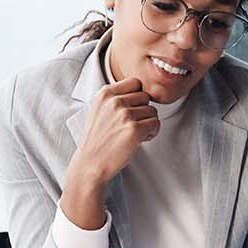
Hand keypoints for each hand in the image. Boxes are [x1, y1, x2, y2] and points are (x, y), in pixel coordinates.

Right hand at [60, 79, 157, 228]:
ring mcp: (124, 115)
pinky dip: (152, 133)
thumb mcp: (100, 110)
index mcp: (105, 94)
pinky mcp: (134, 130)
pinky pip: (156, 124)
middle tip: (133, 125)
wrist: (90, 164)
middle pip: (146, 97)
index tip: (132, 109)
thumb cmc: (98, 140)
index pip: (135, 82)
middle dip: (143, 111)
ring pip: (153, 111)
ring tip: (134, 134)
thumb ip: (117, 98)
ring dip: (148, 123)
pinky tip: (140, 140)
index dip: (137, 97)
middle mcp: (114, 101)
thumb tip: (143, 92)